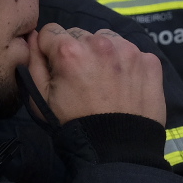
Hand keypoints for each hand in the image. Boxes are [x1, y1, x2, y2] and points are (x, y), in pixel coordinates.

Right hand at [26, 24, 165, 125]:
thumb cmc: (74, 125)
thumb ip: (33, 62)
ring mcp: (128, 50)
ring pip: (107, 39)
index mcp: (69, 50)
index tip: (58, 68)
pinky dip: (127, 64)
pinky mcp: (149, 61)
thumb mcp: (41, 99)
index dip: (51, 50)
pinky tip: (124, 84)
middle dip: (78, 51)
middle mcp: (100, 43)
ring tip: (105, 81)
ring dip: (103, 53)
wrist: (117, 150)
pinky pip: (132, 52)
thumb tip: (34, 37)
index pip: (51, 31)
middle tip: (83, 79)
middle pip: (80, 35)